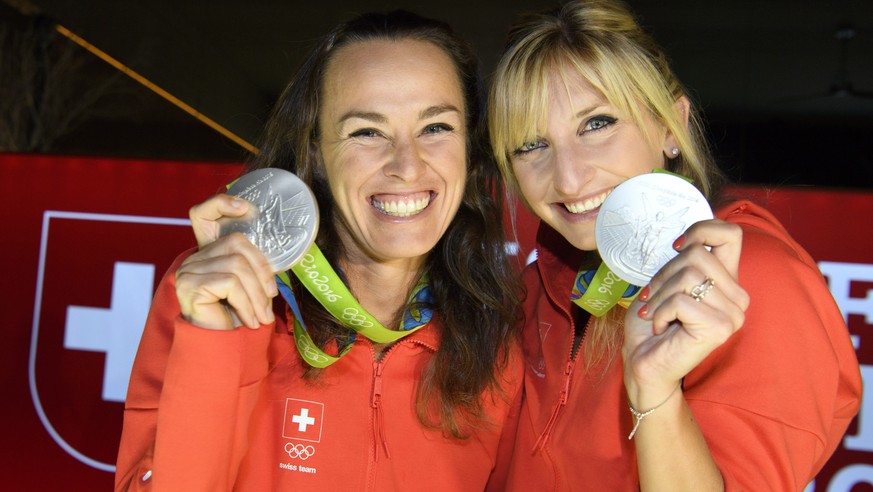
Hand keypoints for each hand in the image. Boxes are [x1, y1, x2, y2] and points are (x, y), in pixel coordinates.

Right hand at [175, 194, 277, 329]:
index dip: (221, 202)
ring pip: (238, 267)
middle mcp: (193, 259)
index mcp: (206, 254)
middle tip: (269, 301)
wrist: (218, 352)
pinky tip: (250, 321)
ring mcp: (188, 271)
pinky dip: (247, 304)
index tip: (245, 207)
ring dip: (257, 295)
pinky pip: (230, 284)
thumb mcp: (248, 287)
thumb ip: (252, 266)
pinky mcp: (190, 285)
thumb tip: (279, 257)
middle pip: (237, 245)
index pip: (202, 213)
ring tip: (262, 318)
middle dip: (261, 273)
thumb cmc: (235, 320)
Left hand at [622, 219, 749, 407]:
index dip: (700, 231)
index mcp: (728, 282)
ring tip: (656, 314)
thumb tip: (686, 241)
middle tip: (654, 298)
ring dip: (659, 295)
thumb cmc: (652, 323)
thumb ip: (683, 261)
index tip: (676, 247)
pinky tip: (661, 328)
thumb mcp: (666, 282)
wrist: (644, 363)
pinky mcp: (720, 328)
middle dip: (664, 274)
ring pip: (688, 275)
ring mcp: (733, 314)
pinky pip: (680, 300)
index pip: (731, 234)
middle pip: (697, 255)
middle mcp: (738, 297)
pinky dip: (660, 311)